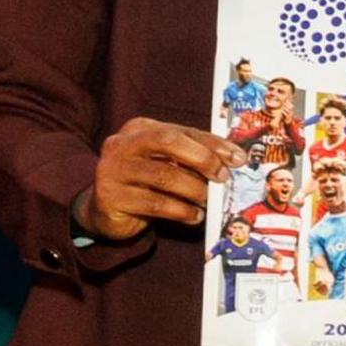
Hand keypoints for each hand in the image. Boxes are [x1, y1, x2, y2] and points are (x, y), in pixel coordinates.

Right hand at [82, 117, 236, 239]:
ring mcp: (113, 170)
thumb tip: (233, 161)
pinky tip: (194, 216)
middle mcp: (122, 144)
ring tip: (207, 201)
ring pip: (164, 176)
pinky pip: (155, 204)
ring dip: (194, 190)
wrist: (107, 210)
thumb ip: (193, 156)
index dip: (213, 144)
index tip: (238, 158)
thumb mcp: (166, 162)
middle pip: (169, 141)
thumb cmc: (146, 182)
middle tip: (222, 177)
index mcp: (139, 128)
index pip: (183, 130)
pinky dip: (181, 211)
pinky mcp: (111, 198)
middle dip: (203, 158)